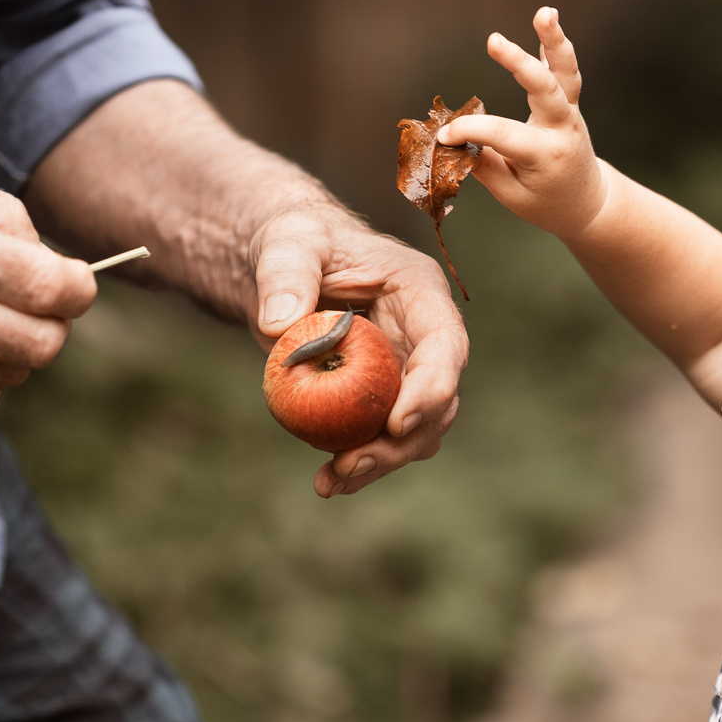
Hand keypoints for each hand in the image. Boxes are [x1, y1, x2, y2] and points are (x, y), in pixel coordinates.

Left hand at [254, 206, 467, 496]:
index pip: (445, 347)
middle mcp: (422, 338)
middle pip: (437, 401)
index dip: (431, 390)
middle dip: (402, 441)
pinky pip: (379, 439)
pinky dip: (358, 463)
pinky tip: (326, 482)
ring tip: (334, 480)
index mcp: (420, 294)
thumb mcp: (287, 244)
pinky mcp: (377, 398)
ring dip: (381, 461)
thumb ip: (285, 276)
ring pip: (414, 431)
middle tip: (353, 465)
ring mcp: (403, 372)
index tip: (396, 425)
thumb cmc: (294, 240)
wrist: (278, 269)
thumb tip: (277, 327)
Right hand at [435, 6, 607, 241]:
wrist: (586, 203)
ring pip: (566, 72)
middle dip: (519, 64)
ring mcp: (570, 113)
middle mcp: (561, 129)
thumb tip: (454, 139)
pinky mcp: (570, 103)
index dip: (468, 129)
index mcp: (545, 155)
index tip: (443, 135)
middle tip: (493, 40)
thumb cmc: (544, 203)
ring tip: (546, 12)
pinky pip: (564, 71)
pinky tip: (546, 18)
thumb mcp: (511, 195)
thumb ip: (484, 165)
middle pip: (544, 89)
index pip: (502, 134)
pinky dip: (554, 46)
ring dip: (555, 40)